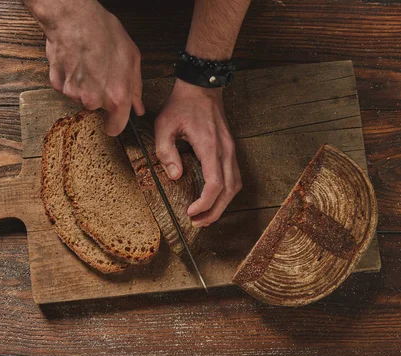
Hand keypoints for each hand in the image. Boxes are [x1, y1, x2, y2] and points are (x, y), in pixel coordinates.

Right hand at [28, 0, 144, 134]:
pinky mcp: (57, 84)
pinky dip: (70, 77)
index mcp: (117, 97)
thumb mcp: (132, 59)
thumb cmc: (104, 33)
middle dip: (99, 96)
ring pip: (80, 97)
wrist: (74, 17)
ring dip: (84, 85)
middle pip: (96, 109)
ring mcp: (74, 93)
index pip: (115, 129)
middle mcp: (94, 99)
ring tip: (89, 62)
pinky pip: (66, 87)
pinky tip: (76, 60)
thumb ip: (135, 89)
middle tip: (101, 73)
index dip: (114, 123)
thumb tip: (137, 108)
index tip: (113, 118)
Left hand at [155, 79, 241, 226]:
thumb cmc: (182, 105)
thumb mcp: (165, 125)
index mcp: (210, 146)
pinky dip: (226, 193)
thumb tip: (174, 176)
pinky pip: (234, 177)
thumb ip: (166, 152)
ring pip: (235, 185)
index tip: (190, 212)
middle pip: (229, 190)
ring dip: (222, 204)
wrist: (202, 86)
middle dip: (214, 211)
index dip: (205, 203)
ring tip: (205, 216)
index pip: (215, 184)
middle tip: (198, 223)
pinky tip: (213, 199)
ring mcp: (231, 150)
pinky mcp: (231, 150)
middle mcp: (225, 151)